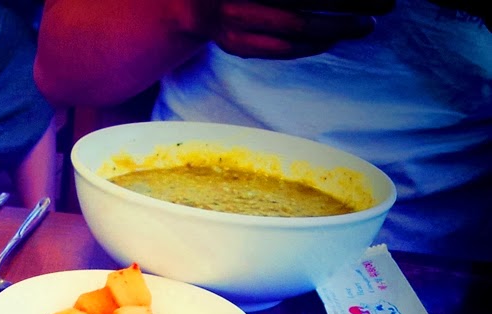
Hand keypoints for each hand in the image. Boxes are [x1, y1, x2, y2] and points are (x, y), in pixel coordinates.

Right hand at [206, 0, 395, 57]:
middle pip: (306, 1)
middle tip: (384, 4)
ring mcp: (236, 22)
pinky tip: (332, 39)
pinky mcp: (235, 45)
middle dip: (349, 3)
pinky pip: (279, 50)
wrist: (188, 1)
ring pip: (295, 29)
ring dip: (335, 29)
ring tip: (366, 25)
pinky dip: (310, 45)